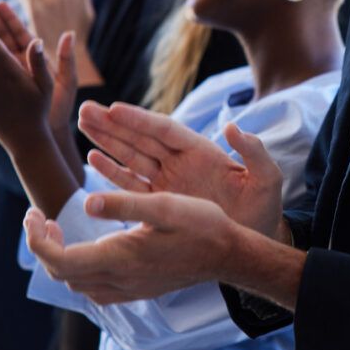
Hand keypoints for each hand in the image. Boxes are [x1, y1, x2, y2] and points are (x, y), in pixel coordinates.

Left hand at [23, 193, 239, 302]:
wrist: (229, 255)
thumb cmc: (200, 225)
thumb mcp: (163, 205)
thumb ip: (123, 203)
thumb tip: (86, 203)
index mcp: (119, 257)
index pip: (58, 260)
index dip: (36, 239)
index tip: (33, 214)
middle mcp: (119, 280)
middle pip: (61, 274)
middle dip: (42, 246)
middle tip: (42, 218)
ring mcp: (128, 289)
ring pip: (76, 284)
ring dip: (60, 259)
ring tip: (61, 230)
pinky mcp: (138, 290)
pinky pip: (95, 289)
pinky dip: (80, 270)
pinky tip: (89, 248)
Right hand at [78, 102, 286, 239]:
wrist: (254, 241)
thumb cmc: (264, 209)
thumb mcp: (267, 180)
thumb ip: (254, 153)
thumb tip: (234, 127)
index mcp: (202, 151)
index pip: (165, 130)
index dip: (140, 119)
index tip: (113, 109)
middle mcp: (180, 162)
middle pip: (141, 137)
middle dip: (113, 124)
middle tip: (85, 108)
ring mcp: (168, 180)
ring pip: (131, 156)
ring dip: (106, 140)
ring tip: (82, 122)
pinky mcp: (160, 202)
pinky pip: (132, 183)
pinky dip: (112, 171)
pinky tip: (92, 158)